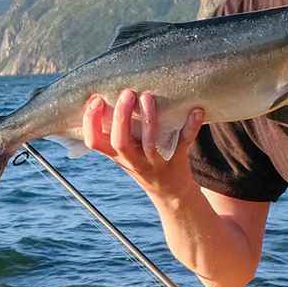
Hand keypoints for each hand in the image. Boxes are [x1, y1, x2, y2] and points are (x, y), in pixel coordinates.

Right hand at [81, 89, 203, 197]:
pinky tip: (196, 111)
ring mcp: (155, 164)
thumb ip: (113, 130)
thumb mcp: (123, 152)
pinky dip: (191, 127)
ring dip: (149, 119)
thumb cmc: (143, 163)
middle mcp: (133, 162)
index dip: (91, 122)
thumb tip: (102, 94)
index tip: (96, 100)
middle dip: (121, 117)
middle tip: (127, 93)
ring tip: (148, 96)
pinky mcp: (177, 163)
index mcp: (117, 156)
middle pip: (120, 143)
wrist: (170, 193)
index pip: (94, 142)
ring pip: (149, 144)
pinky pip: (184, 143)